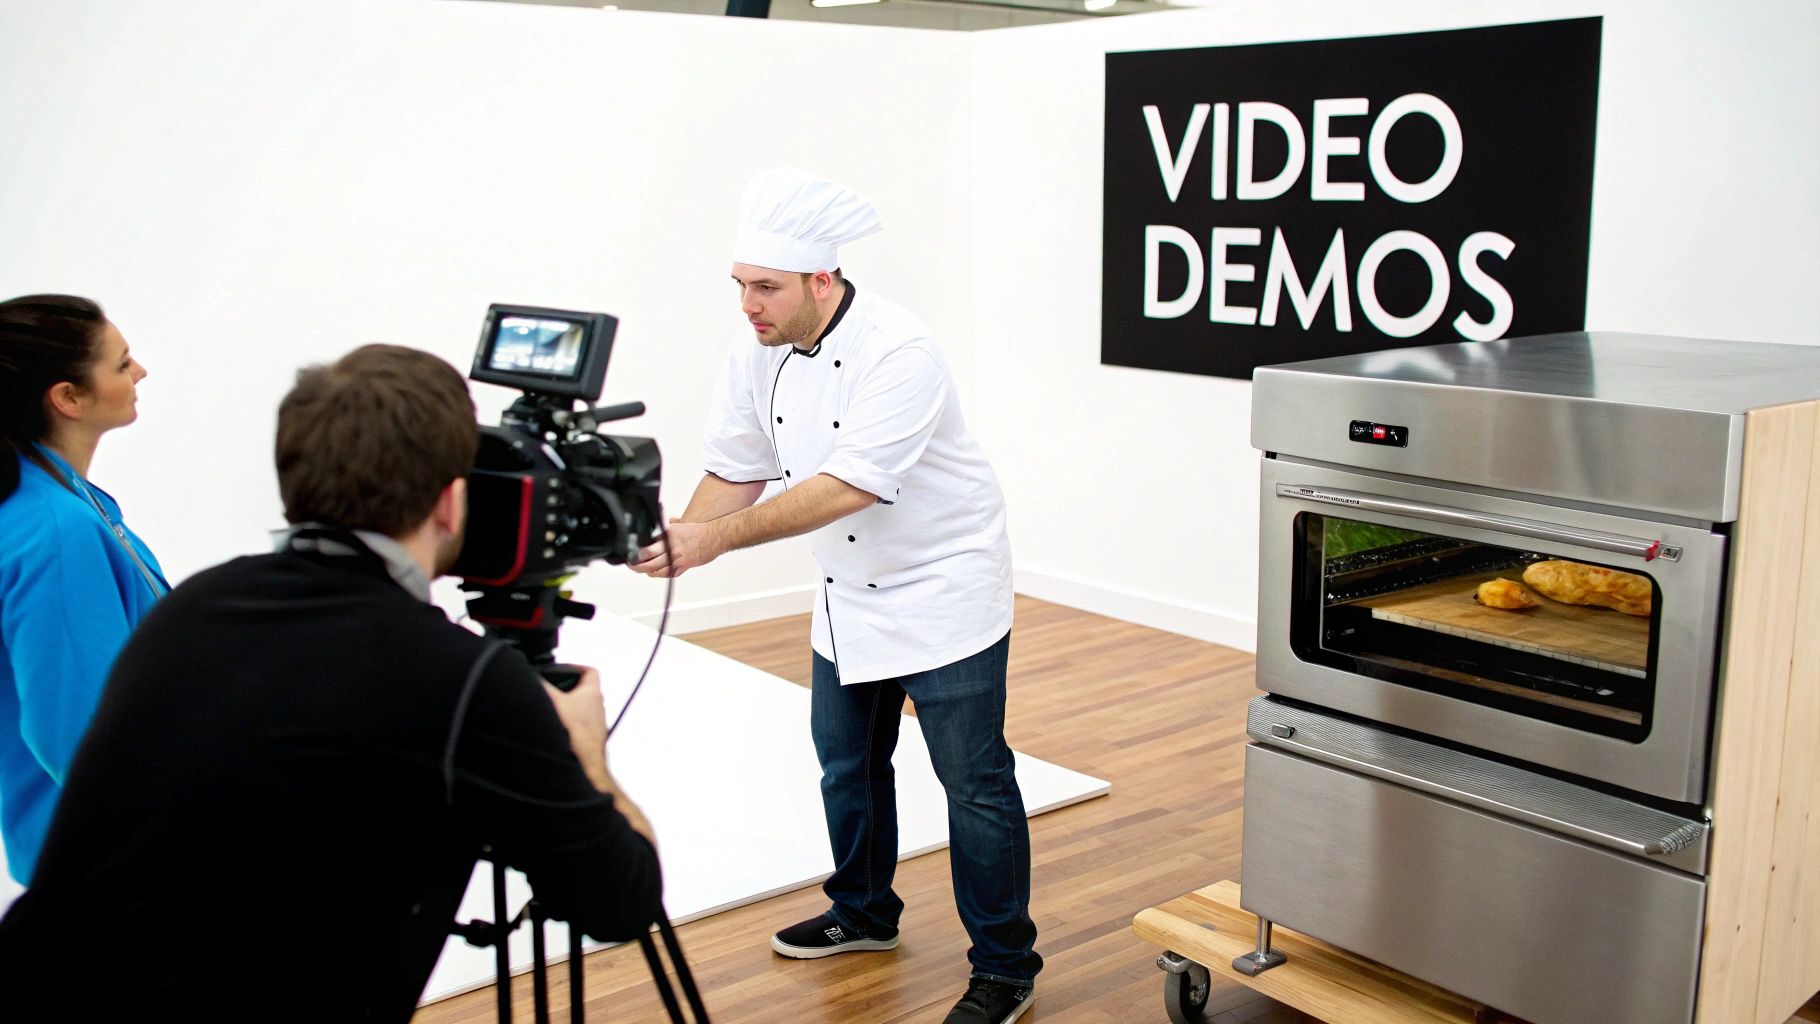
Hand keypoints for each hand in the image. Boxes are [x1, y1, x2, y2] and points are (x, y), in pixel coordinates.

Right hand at [541, 668, 657, 849]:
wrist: (585, 771)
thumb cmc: (576, 738)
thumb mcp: (551, 702)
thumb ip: (539, 685)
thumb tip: (525, 676)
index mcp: (592, 695)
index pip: (590, 672)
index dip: (575, 668)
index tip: (561, 670)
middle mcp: (597, 712)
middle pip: (582, 694)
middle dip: (564, 691)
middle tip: (547, 692)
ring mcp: (593, 730)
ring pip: (578, 714)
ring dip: (562, 713)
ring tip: (544, 714)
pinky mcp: (587, 746)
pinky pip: (573, 733)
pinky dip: (562, 731)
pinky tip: (547, 735)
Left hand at [629, 518, 722, 578]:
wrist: (714, 537)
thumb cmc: (697, 532)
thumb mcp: (676, 527)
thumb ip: (663, 533)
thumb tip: (652, 538)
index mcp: (667, 534)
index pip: (646, 544)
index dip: (636, 551)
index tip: (630, 554)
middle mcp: (670, 545)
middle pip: (647, 557)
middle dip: (636, 563)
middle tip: (631, 565)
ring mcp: (676, 557)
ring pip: (654, 569)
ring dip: (646, 571)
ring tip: (642, 569)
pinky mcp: (682, 566)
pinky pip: (666, 574)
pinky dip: (659, 574)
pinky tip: (655, 573)